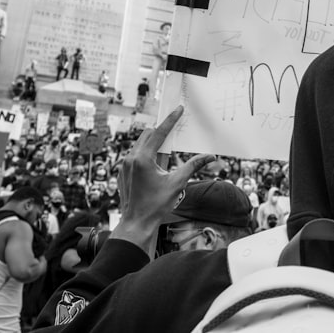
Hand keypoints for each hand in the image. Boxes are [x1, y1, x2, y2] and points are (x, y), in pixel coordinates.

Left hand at [112, 106, 212, 253]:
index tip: (178, 109)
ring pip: (140, 144)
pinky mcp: (123, 172)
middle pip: (148, 135)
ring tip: (166, 152)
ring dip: (153, 143)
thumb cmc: (156, 205)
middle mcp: (131, 159)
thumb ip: (193, 166)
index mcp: (143, 159)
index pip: (159, 133)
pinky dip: (146, 154)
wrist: (136, 223)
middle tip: (175, 130)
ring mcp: (124, 165)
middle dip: (162, 131)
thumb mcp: (177, 183)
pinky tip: (155, 164)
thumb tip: (210, 156)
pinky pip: (134, 155)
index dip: (170, 120)